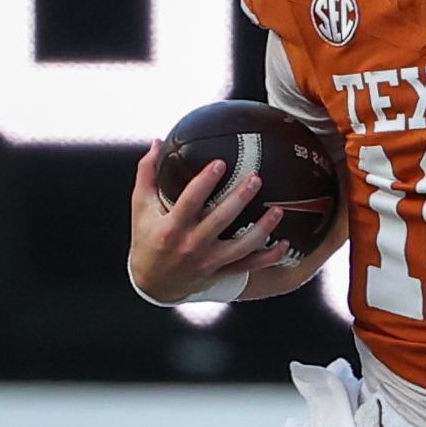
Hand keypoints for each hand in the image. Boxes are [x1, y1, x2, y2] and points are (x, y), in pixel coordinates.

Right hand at [124, 142, 293, 305]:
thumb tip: (157, 142)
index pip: (190, 202)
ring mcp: (208, 261)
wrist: (151, 284)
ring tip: (277, 210)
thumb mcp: (140, 207)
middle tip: (255, 179)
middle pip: (220, 220)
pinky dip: (269, 257)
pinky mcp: (220, 272)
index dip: (205, 182)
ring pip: (241, 246)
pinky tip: (285, 244)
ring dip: (263, 229)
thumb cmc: (147, 240)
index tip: (220, 163)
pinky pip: (249, 266)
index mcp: (171, 227)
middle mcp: (191, 245)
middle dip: (240, 199)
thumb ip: (147, 174)